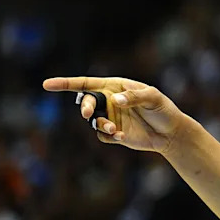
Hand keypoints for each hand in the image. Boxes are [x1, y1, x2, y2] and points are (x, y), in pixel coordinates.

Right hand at [42, 76, 185, 154]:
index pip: (87, 84)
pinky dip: (108, 135)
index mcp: (115, 87)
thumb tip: (115, 100)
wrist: (171, 133)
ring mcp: (111, 117)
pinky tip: (122, 136)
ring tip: (114, 128)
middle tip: (88, 113)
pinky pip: (102, 135)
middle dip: (85, 107)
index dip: (66, 84)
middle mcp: (109, 101)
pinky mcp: (114, 133)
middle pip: (86, 102)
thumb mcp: (153, 98)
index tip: (47, 85)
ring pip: (93, 121)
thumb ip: (135, 97)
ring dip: (100, 124)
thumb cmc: (164, 110)